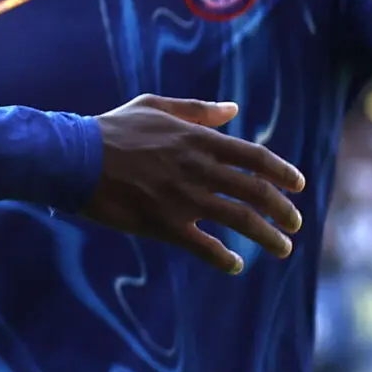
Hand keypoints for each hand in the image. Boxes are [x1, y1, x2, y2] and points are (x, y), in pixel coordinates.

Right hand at [80, 97, 306, 274]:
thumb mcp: (154, 106)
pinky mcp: (164, 225)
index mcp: (198, 140)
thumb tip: (233, 109)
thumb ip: (197, 109)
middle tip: (294, 223)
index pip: (255, 158)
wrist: (73, 157)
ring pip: (242, 221)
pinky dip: (226, 259)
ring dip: (269, 237)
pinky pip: (206, 247)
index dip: (282, 173)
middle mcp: (198, 169)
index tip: (298, 186)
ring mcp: (183, 199)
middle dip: (284, 211)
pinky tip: (234, 264)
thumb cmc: (111, 129)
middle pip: (257, 192)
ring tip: (283, 249)